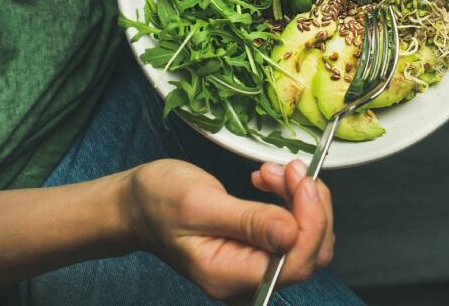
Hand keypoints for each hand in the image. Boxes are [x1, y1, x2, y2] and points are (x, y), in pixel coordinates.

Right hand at [124, 158, 332, 299]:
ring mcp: (253, 264)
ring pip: (306, 237)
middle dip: (309, 205)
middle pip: (309, 252)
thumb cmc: (157, 202)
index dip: (311, 221)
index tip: (303, 181)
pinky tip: (269, 181)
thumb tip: (291, 233)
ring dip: (300, 197)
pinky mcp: (257, 247)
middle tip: (290, 169)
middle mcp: (246, 279)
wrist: (137, 204)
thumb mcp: (200, 204)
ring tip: (272, 171)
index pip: (296, 262)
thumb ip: (248, 221)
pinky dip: (291, 199)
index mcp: (230, 276)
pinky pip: (292, 228)